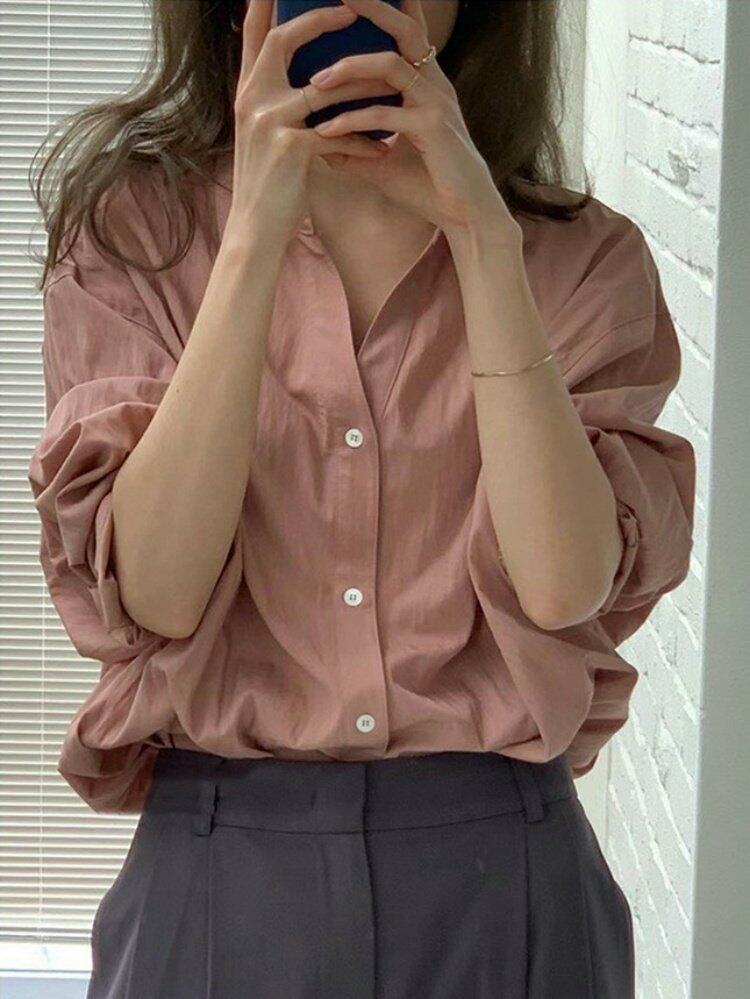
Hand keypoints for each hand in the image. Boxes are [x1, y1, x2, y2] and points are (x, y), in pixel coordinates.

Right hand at [227, 0, 391, 241]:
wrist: (255, 231)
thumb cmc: (268, 186)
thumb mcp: (266, 138)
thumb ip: (280, 105)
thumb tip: (310, 84)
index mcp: (247, 93)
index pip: (255, 35)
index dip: (269, 4)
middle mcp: (253, 100)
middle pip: (283, 41)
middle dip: (318, 21)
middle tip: (352, 10)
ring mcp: (270, 122)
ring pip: (324, 87)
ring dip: (362, 85)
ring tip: (391, 81)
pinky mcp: (292, 148)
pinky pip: (338, 133)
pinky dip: (363, 142)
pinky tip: (383, 150)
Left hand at [308, 0, 520, 241]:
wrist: (465, 217)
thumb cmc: (429, 189)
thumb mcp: (382, 165)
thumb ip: (354, 149)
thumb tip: (318, 143)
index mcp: (426, 86)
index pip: (406, 37)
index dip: (386, 12)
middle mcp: (434, 85)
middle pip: (404, 30)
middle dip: (373, 7)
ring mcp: (436, 102)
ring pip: (389, 64)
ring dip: (348, 68)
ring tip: (315, 81)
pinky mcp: (433, 127)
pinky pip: (386, 112)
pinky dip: (353, 120)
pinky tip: (327, 131)